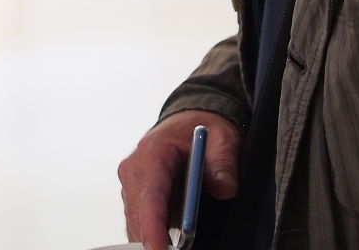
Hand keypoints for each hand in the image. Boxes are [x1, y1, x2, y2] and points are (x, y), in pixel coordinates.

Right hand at [120, 110, 240, 249]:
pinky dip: (152, 234)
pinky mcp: (137, 195)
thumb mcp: (221, 136)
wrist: (188, 120)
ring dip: (153, 238)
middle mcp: (135, 170)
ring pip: (136, 223)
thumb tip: (225, 188)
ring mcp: (133, 184)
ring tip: (176, 249)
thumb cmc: (199, 126)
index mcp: (152, 153)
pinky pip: (140, 221)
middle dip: (154, 241)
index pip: (150, 198)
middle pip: (139, 217)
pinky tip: (168, 244)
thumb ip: (223, 160)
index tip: (161, 249)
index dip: (153, 228)